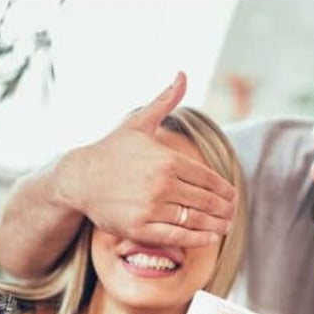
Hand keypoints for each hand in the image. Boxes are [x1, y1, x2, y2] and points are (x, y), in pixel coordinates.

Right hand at [53, 73, 235, 248]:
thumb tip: (182, 75)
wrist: (80, 178)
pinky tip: (211, 237)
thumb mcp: (138, 123)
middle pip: (207, 202)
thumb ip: (164, 102)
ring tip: (225, 226)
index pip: (209, 180)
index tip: (233, 198)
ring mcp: (151, 208)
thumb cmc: (113, 151)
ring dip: (217, 225)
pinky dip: (200, 239)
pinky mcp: (141, 229)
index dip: (226, 191)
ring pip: (196, 220)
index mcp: (167, 159)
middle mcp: (161, 183)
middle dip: (225, 210)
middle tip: (233, 214)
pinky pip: (180, 237)